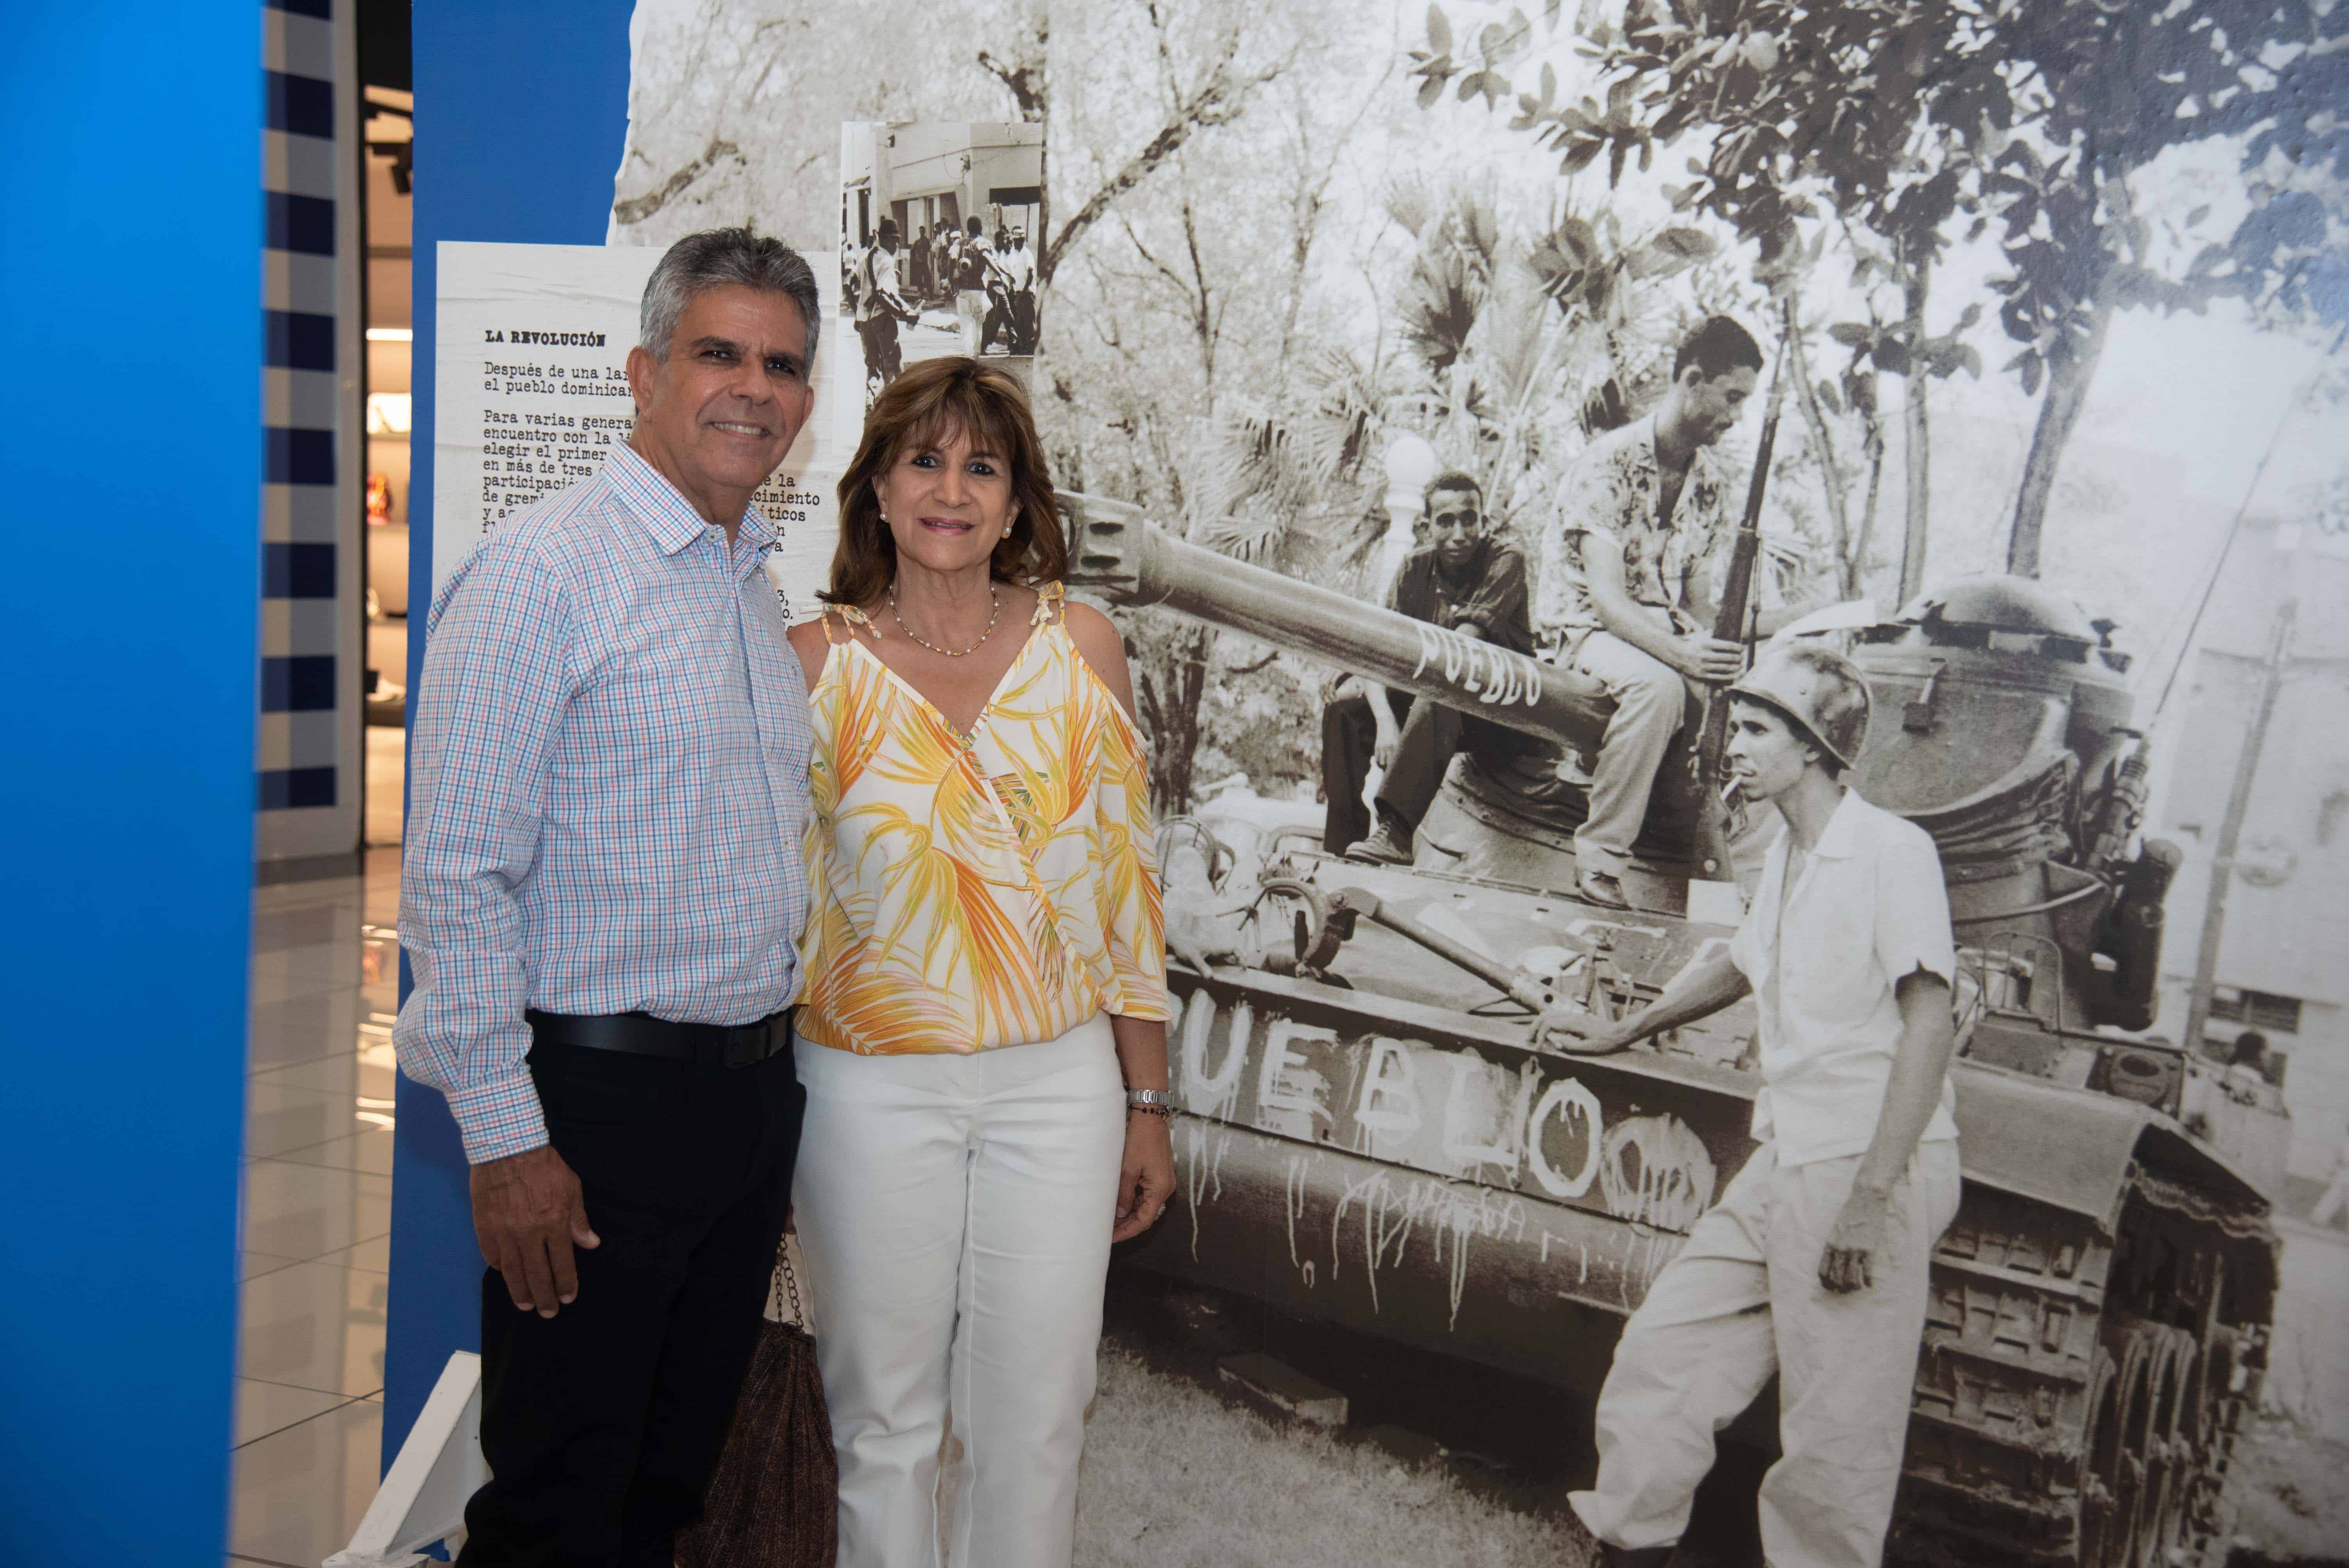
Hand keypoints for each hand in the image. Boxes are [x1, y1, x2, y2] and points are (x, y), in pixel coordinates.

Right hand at [470, 1144, 599, 1316]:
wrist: (507, 1148)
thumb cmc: (544, 1166)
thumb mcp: (571, 1187)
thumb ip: (579, 1219)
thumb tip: (590, 1244)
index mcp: (554, 1223)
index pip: (562, 1263)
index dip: (566, 1284)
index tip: (568, 1298)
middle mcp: (529, 1233)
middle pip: (537, 1274)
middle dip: (545, 1297)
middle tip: (548, 1313)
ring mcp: (505, 1232)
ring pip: (513, 1271)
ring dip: (520, 1292)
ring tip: (526, 1305)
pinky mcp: (485, 1227)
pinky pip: (492, 1256)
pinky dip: (500, 1268)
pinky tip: (506, 1276)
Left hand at [1112, 1112, 1175, 1241]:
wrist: (1150, 1116)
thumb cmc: (1140, 1139)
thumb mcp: (1128, 1169)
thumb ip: (1124, 1194)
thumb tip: (1120, 1214)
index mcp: (1161, 1189)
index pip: (1144, 1221)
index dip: (1127, 1231)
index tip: (1111, 1238)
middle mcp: (1165, 1188)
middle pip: (1146, 1215)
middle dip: (1127, 1224)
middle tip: (1107, 1231)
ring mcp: (1162, 1181)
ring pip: (1145, 1205)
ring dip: (1129, 1213)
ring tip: (1110, 1219)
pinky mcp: (1157, 1174)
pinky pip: (1146, 1194)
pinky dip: (1133, 1201)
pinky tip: (1119, 1202)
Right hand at [1372, 726, 1399, 770]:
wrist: (1386, 721)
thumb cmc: (1395, 729)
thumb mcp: (1400, 738)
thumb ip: (1401, 746)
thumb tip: (1403, 755)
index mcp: (1397, 745)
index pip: (1398, 759)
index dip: (1398, 766)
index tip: (1400, 771)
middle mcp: (1390, 747)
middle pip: (1390, 763)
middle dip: (1391, 768)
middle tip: (1393, 773)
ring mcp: (1382, 747)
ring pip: (1382, 762)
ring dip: (1384, 765)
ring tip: (1386, 769)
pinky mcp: (1377, 746)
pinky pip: (1377, 757)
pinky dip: (1378, 761)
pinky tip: (1380, 763)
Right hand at [1534, 1004, 1627, 1055]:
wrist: (1618, 1033)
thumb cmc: (1606, 1042)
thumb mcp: (1590, 1049)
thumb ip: (1572, 1046)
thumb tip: (1556, 1044)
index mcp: (1573, 1024)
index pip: (1549, 1024)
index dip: (1540, 1035)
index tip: (1537, 1047)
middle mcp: (1571, 1016)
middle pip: (1545, 1016)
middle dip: (1534, 1027)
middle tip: (1529, 1040)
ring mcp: (1573, 1015)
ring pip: (1549, 1013)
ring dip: (1539, 1024)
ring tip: (1534, 1036)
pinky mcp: (1575, 1017)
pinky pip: (1555, 1016)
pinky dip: (1546, 1022)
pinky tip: (1545, 1032)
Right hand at [1672, 635, 1746, 683]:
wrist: (1676, 655)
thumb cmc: (1691, 644)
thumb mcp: (1700, 636)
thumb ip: (1710, 634)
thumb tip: (1717, 630)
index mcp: (1706, 643)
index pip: (1727, 645)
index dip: (1737, 647)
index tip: (1742, 648)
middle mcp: (1705, 655)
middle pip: (1728, 657)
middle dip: (1738, 658)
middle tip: (1742, 658)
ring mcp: (1703, 666)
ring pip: (1725, 668)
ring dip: (1735, 667)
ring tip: (1741, 666)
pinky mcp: (1702, 675)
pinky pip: (1719, 676)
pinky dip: (1729, 676)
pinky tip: (1735, 674)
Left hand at [1819, 1185, 1890, 1292]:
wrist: (1866, 1199)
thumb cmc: (1850, 1213)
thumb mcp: (1836, 1229)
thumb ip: (1834, 1245)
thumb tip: (1834, 1262)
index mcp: (1829, 1244)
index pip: (1823, 1271)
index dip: (1826, 1283)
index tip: (1831, 1287)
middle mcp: (1840, 1249)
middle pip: (1836, 1278)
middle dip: (1840, 1288)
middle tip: (1845, 1290)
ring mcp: (1855, 1250)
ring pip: (1852, 1279)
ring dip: (1854, 1287)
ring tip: (1857, 1287)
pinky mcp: (1870, 1250)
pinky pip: (1868, 1272)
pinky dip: (1868, 1282)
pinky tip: (1870, 1285)